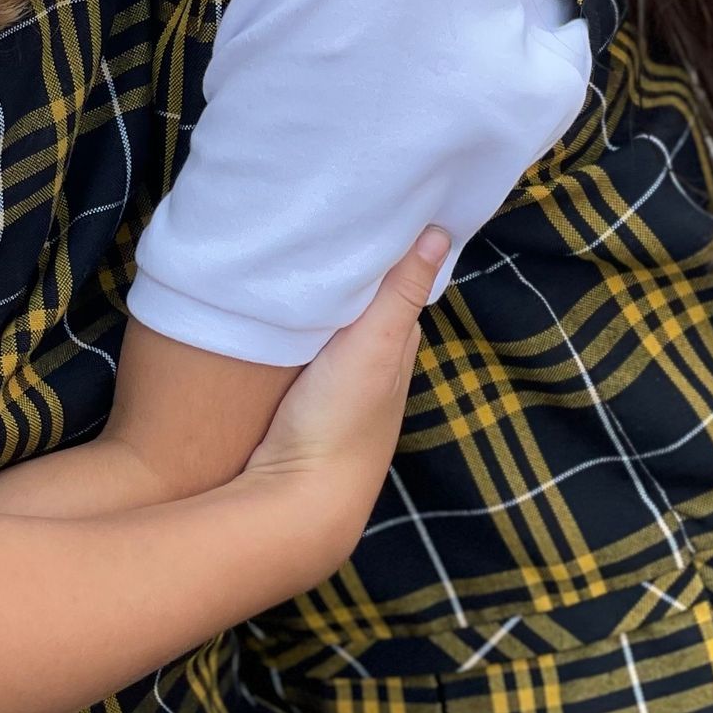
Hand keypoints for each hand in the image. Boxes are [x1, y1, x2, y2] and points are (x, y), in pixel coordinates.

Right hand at [244, 227, 446, 565]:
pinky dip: (296, 329)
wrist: (297, 500)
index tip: (367, 213)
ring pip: (331, 332)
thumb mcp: (375, 346)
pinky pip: (302, 353)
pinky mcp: (299, 403)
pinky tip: (273, 313)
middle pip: (364, 310)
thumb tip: (439, 233)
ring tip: (293, 256)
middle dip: (350, 276)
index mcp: (396, 351)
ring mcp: (335, 391)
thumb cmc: (341, 420)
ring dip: (318, 303)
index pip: (397, 289)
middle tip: (322, 225)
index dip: (385, 254)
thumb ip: (401, 293)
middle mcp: (372, 371)